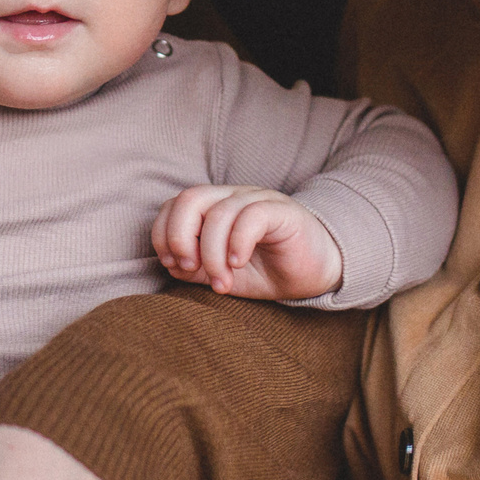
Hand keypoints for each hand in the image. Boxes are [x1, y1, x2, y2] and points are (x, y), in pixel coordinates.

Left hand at [153, 185, 342, 300]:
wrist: (314, 275)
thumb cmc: (267, 271)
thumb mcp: (222, 274)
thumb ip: (195, 268)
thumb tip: (170, 265)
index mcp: (213, 208)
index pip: (174, 205)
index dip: (164, 234)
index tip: (173, 265)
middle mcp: (232, 197)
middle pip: (190, 199)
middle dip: (180, 237)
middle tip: (190, 269)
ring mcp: (257, 200)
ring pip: (219, 213)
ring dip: (211, 254)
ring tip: (222, 282)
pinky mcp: (282, 211)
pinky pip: (252, 216)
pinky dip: (237, 243)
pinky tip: (238, 264)